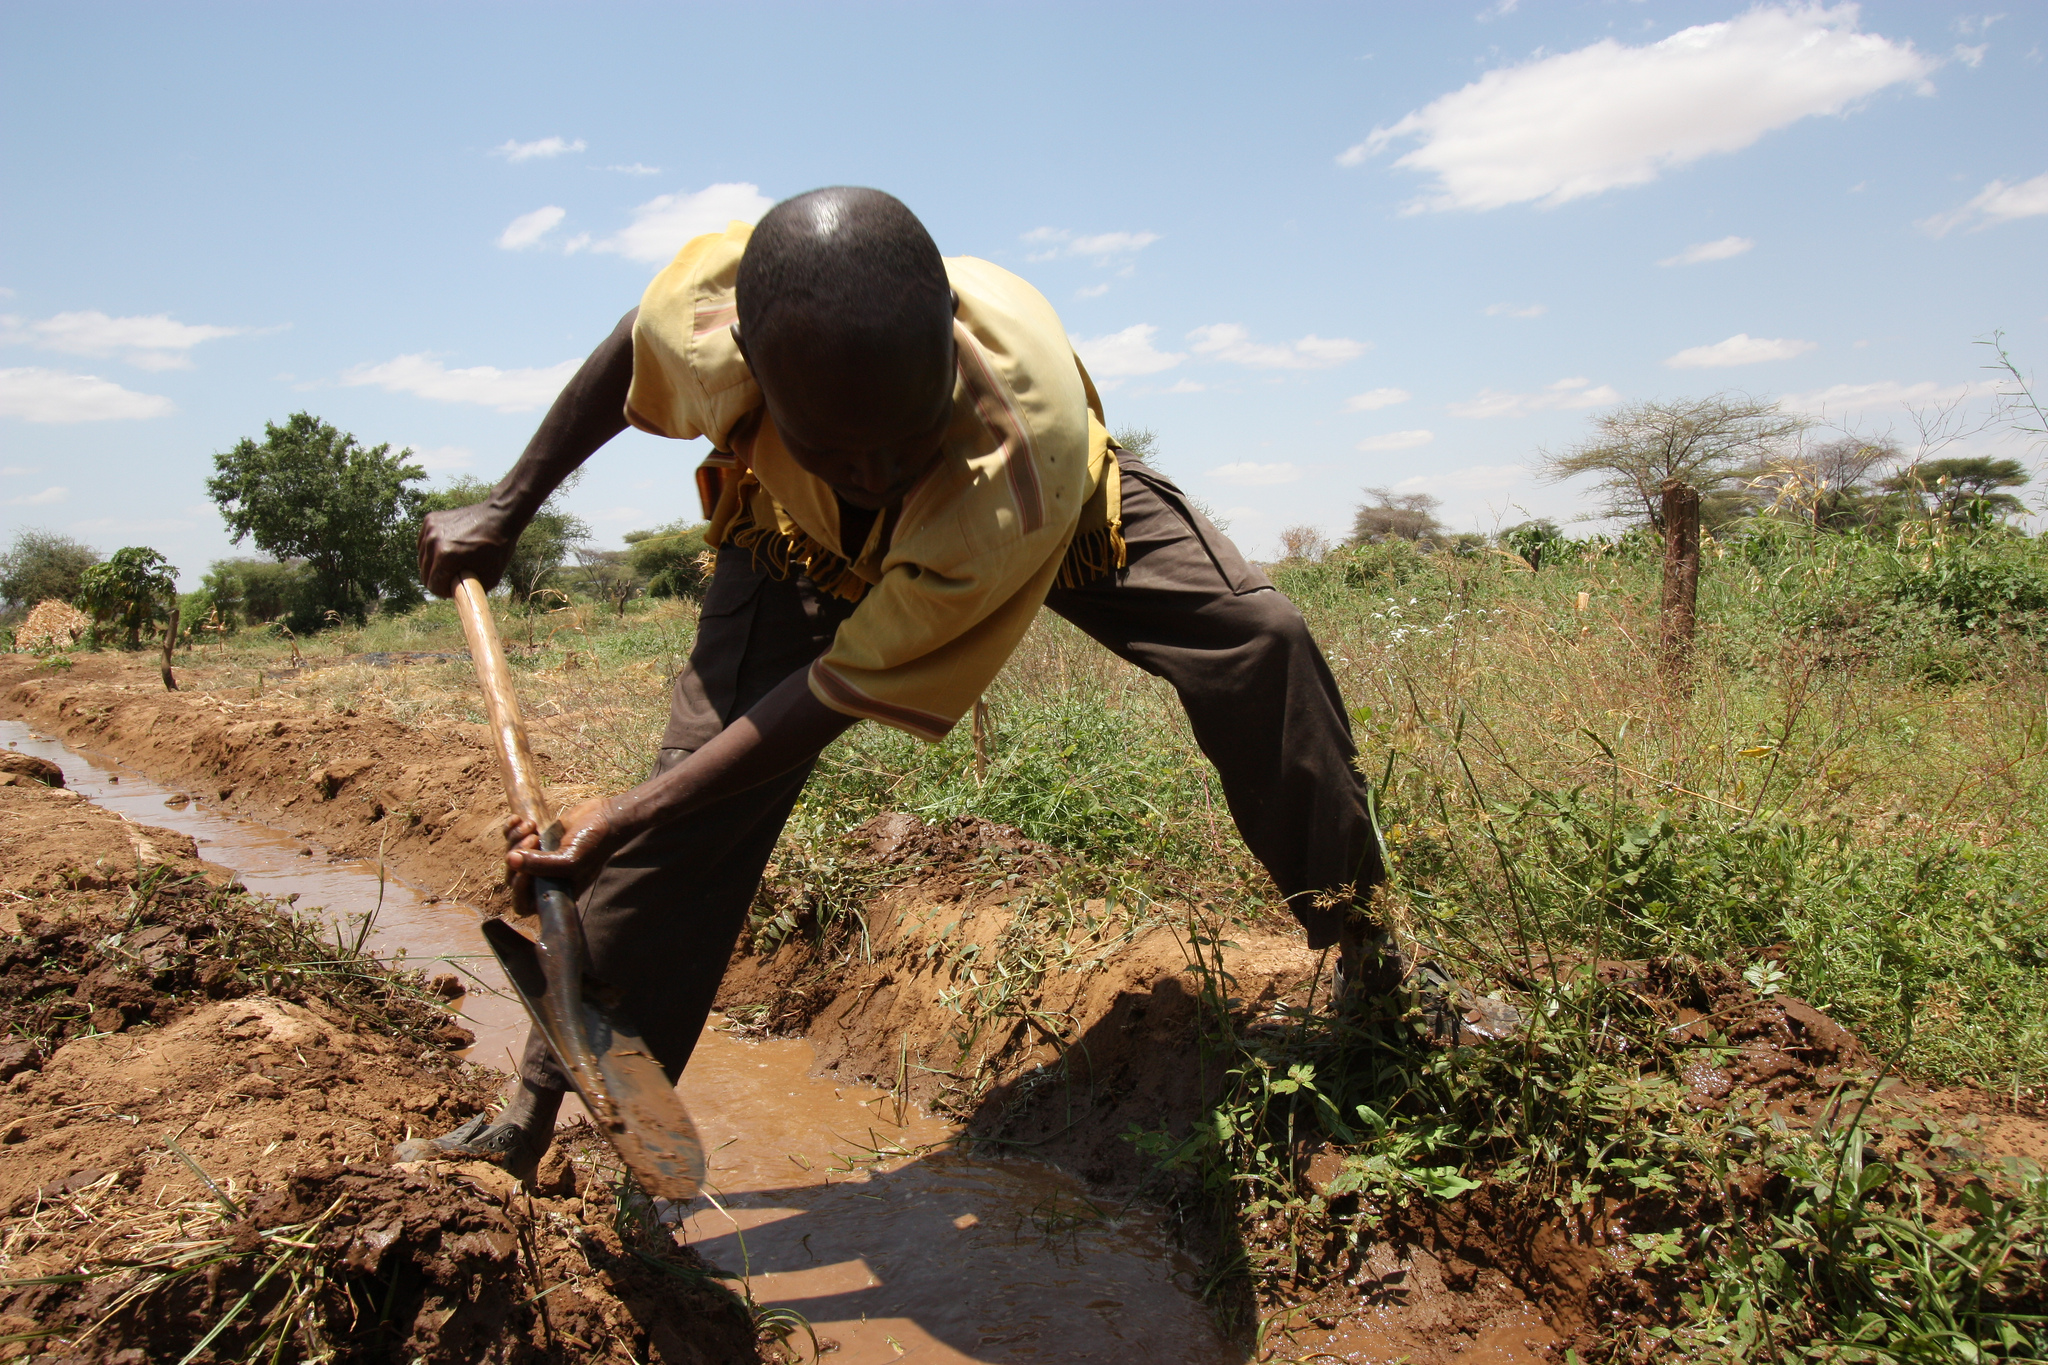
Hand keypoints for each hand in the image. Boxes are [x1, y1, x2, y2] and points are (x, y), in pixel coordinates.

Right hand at [419, 501, 520, 598]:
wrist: (499, 516)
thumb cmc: (497, 548)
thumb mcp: (489, 578)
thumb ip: (469, 591)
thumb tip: (457, 601)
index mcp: (446, 555)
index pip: (433, 585)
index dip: (445, 591)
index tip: (456, 588)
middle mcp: (433, 541)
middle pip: (425, 573)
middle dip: (439, 579)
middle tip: (455, 576)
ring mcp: (430, 528)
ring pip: (423, 559)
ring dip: (436, 564)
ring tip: (454, 562)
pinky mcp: (430, 520)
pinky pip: (424, 544)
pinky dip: (433, 550)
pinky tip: (448, 549)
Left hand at [503, 797, 631, 904]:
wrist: (604, 816)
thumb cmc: (594, 844)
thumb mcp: (571, 860)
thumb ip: (542, 865)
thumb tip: (511, 860)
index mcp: (553, 891)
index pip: (523, 904)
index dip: (518, 890)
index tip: (525, 871)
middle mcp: (543, 877)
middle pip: (512, 878)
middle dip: (517, 858)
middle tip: (533, 840)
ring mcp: (538, 858)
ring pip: (510, 855)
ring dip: (515, 839)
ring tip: (532, 828)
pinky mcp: (535, 839)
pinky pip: (511, 837)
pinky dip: (511, 828)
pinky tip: (519, 820)